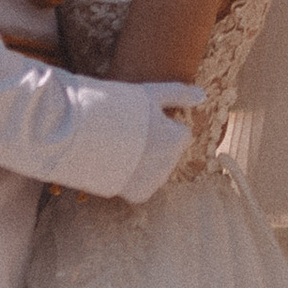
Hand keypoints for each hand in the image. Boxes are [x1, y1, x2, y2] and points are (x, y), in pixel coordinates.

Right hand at [116, 80, 205, 205]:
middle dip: (155, 145)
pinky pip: (142, 186)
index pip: (179, 132)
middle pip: (169, 152)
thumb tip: (203, 95)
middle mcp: (172, 163)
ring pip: (157, 170)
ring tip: (120, 149)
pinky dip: (133, 179)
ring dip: (145, 163)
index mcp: (178, 138)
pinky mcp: (139, 194)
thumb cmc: (119, 109)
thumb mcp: (151, 94)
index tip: (140, 120)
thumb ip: (179, 94)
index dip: (160, 124)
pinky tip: (118, 166)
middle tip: (128, 134)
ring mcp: (156, 181)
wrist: (84, 135)